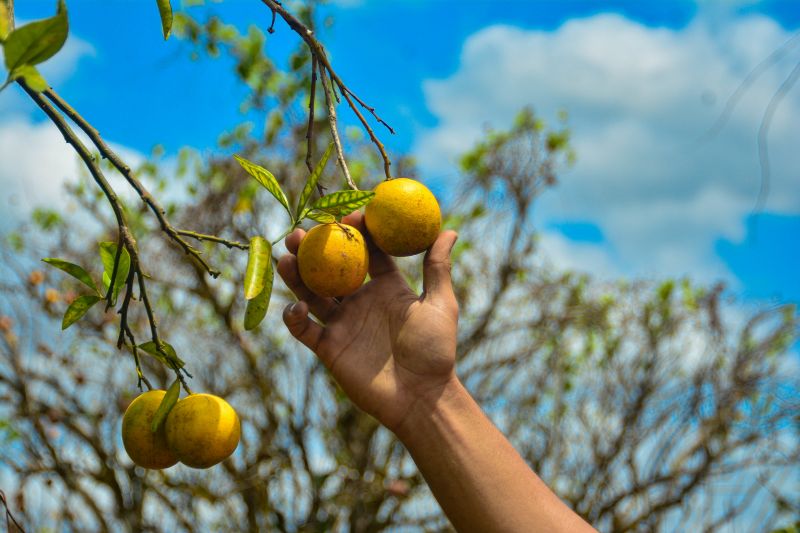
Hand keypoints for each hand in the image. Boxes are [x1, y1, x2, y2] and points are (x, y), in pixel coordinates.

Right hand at [277, 211, 458, 431]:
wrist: (421, 397)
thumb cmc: (436, 351)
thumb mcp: (440, 304)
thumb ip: (437, 267)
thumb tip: (448, 229)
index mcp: (386, 287)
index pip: (367, 251)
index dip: (355, 231)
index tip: (345, 215)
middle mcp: (361, 301)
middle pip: (331, 268)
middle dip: (313, 248)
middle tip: (300, 232)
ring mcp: (343, 324)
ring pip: (312, 293)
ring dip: (296, 275)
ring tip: (286, 256)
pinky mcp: (330, 348)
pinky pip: (305, 330)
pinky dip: (294, 318)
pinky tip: (295, 307)